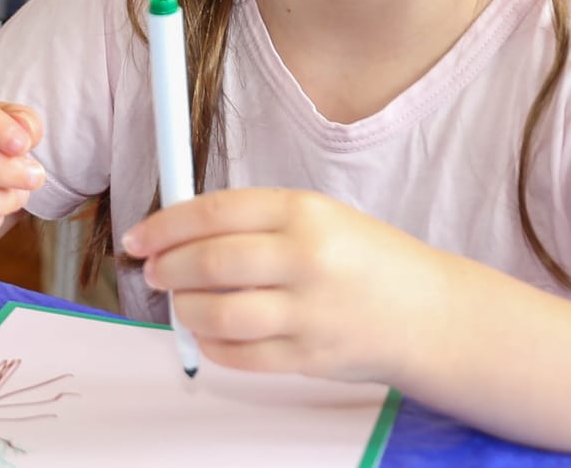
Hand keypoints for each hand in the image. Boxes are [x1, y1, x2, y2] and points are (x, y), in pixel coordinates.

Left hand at [123, 188, 449, 382]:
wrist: (430, 314)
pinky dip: (213, 345)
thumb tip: (181, 231)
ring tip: (181, 303)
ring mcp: (309, 313)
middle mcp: (305, 259)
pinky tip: (208, 333)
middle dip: (168, 268)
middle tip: (155, 271)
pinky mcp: (310, 358)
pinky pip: (240, 355)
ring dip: (185, 309)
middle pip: (210, 263)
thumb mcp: (319, 215)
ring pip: (218, 314)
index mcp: (304, 212)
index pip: (213, 213)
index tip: (140, 236)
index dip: (165, 225)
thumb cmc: (368, 260)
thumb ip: (254, 221)